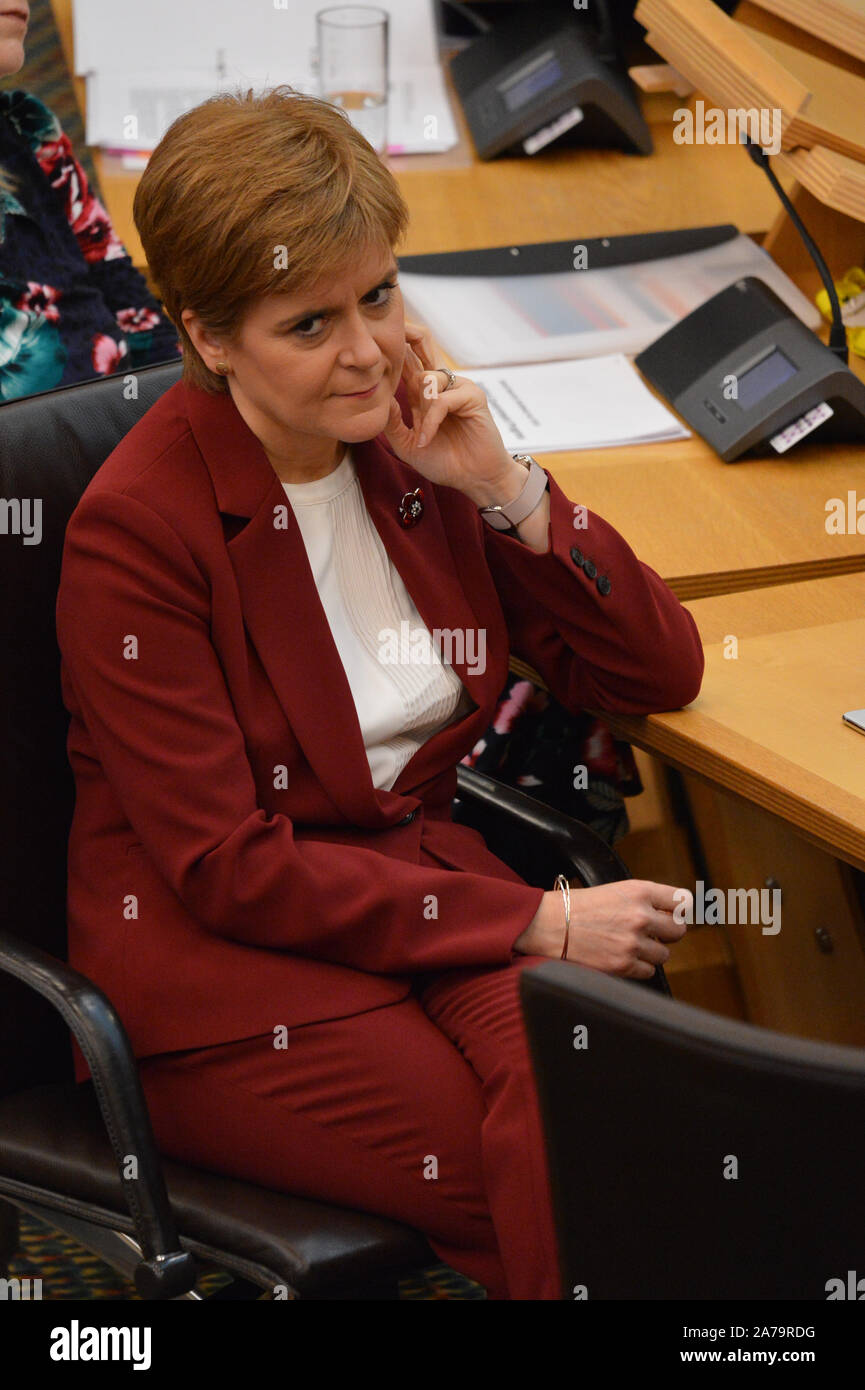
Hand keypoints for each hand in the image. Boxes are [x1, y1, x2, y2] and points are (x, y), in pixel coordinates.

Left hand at [383, 319, 516, 497]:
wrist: (473, 479)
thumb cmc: (445, 462)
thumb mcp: (407, 445)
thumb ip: (392, 422)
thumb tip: (379, 395)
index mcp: (422, 391)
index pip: (406, 358)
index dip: (393, 345)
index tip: (374, 336)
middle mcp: (440, 384)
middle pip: (422, 343)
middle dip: (406, 335)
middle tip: (392, 337)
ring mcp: (457, 387)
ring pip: (428, 378)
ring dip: (421, 408)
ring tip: (423, 436)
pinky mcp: (472, 396)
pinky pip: (442, 399)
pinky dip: (432, 420)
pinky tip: (427, 438)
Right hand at [513, 880, 689, 980]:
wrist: (546, 924)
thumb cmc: (576, 906)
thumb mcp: (613, 891)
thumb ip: (642, 901)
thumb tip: (669, 917)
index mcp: (639, 891)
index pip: (682, 901)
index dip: (678, 910)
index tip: (671, 915)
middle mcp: (641, 916)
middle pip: (679, 930)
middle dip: (667, 934)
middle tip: (652, 934)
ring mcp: (633, 942)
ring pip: (663, 954)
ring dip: (650, 952)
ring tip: (627, 945)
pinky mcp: (623, 965)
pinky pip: (647, 971)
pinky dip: (637, 967)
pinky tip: (619, 957)